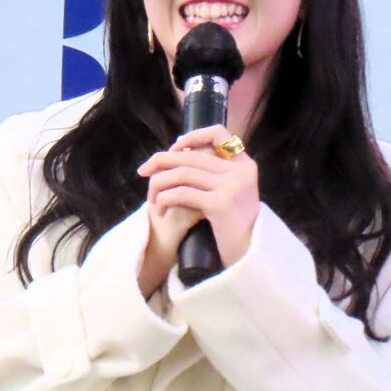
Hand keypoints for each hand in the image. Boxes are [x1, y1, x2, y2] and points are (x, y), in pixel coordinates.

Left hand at [137, 125, 260, 282]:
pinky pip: (181, 193)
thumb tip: (179, 147)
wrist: (248, 256)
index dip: (192, 136)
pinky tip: (160, 211)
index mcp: (245, 165)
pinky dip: (164, 200)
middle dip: (161, 161)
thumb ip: (214, 172)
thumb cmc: (233, 226)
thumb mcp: (230, 191)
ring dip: (159, 185)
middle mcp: (241, 172)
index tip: (173, 148)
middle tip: (143, 171)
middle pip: (191, 155)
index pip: (219, 133)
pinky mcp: (221, 204)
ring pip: (182, 173)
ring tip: (152, 199)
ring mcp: (232, 187)